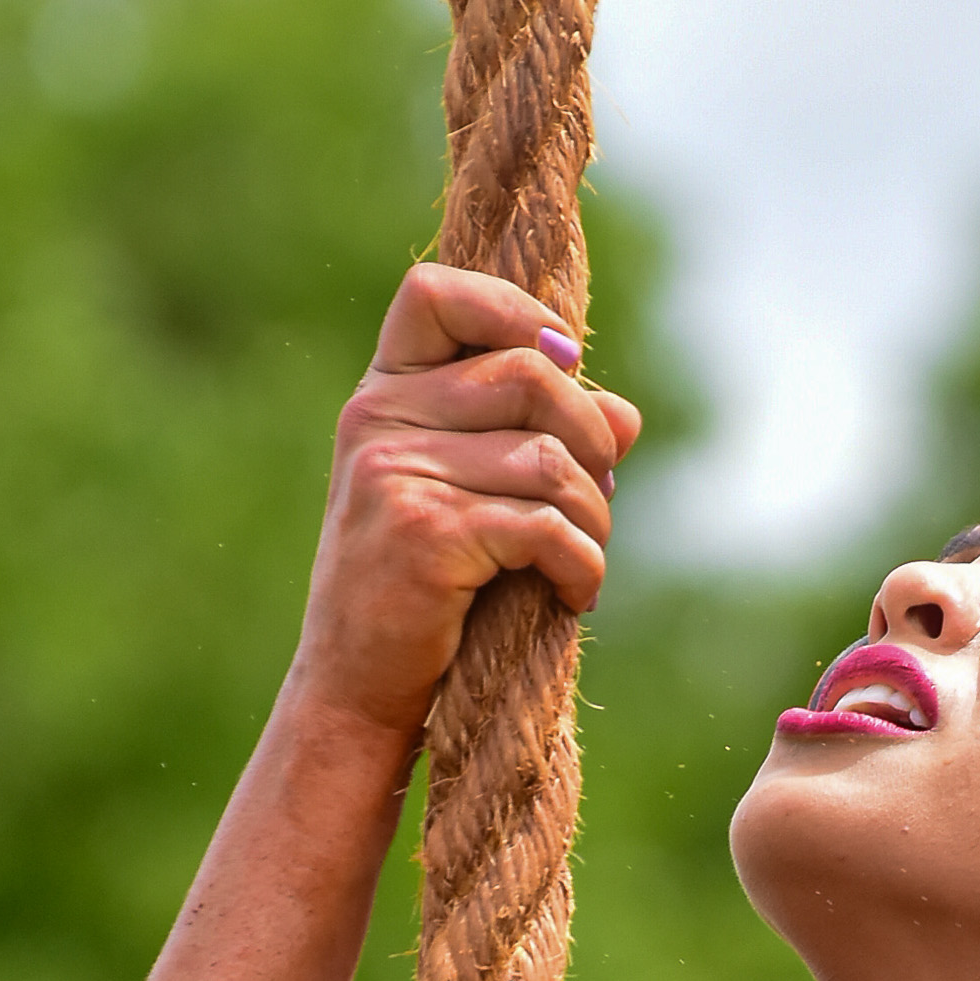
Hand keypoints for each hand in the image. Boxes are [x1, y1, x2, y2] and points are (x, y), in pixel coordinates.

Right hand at [285, 266, 644, 740]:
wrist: (355, 687)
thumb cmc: (419, 592)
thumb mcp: (469, 498)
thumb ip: (534, 442)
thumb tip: (624, 414)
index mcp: (382, 396)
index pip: (435, 293)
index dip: (512, 310)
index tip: (562, 361)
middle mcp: (378, 421)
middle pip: (528, 375)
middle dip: (591, 438)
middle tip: (598, 495)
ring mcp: (395, 475)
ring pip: (549, 458)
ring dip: (594, 516)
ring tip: (584, 558)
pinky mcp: (427, 534)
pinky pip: (546, 526)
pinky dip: (582, 565)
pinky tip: (576, 595)